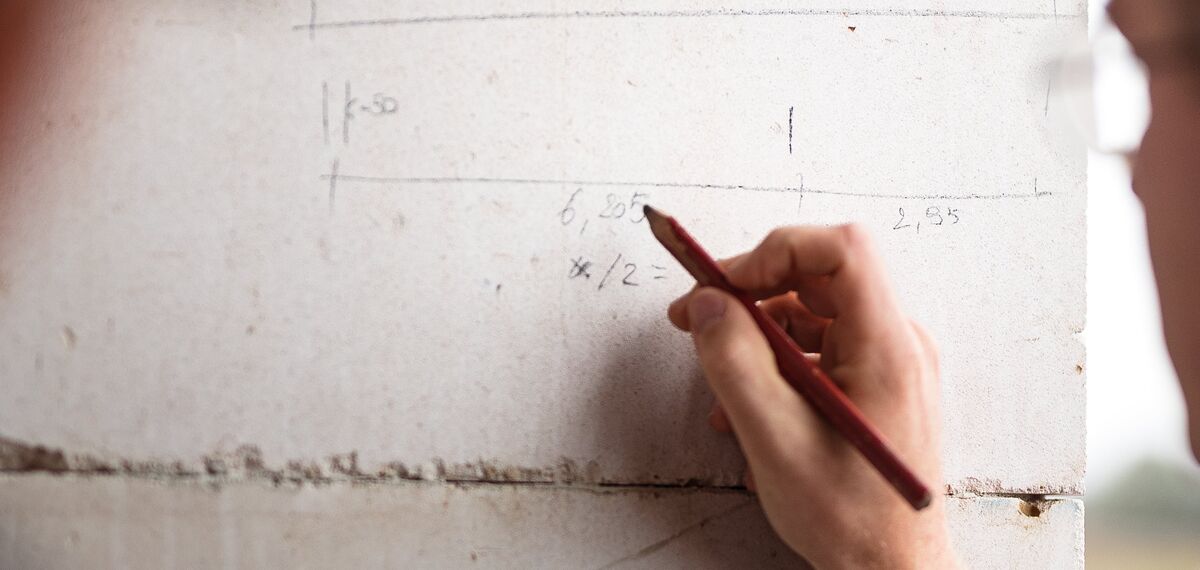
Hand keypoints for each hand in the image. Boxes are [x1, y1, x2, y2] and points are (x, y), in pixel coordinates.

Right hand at [668, 225, 956, 568]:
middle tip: (697, 317)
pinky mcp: (875, 383)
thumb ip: (735, 364)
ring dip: (757, 336)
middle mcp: (896, 343)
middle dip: (751, 292)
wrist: (892, 569)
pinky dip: (776, 363)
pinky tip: (747, 405)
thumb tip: (707, 304)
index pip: (841, 249)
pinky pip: (820, 348)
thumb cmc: (850, 518)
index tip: (726, 283)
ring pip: (813, 313)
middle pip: (819, 277)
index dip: (776, 251)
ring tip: (720, 383)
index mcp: (886, 347)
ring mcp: (888, 363)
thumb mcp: (775, 440)